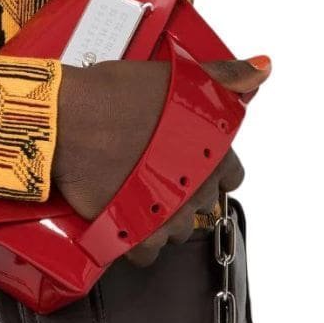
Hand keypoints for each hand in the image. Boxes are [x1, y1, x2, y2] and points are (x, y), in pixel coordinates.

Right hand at [52, 55, 271, 266]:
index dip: (209, 166)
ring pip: (176, 229)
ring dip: (159, 217)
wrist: (64, 121)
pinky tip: (121, 217)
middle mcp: (196, 187)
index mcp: (211, 151)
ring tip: (133, 194)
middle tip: (151, 171)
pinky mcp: (136, 234)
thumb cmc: (111, 96)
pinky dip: (134, 239)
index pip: (232, 174)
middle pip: (202, 203)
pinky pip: (146, 252)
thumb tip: (259, 70)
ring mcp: (167, 214)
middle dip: (181, 191)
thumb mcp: (170, 77)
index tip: (187, 159)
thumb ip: (220, 77)